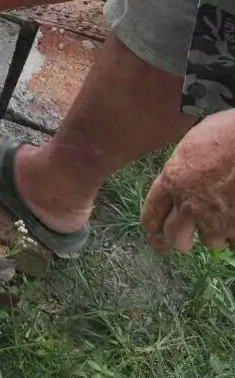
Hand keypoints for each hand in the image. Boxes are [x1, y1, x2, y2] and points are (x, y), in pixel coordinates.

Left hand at [141, 109, 234, 253]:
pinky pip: (233, 244)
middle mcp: (189, 205)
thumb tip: (185, 172)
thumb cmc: (227, 133)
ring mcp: (214, 220)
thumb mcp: (194, 144)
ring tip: (224, 216)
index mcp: (173, 180)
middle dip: (180, 238)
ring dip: (216, 233)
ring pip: (209, 241)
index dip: (152, 224)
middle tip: (187, 236)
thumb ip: (184, 167)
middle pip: (174, 237)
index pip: (152, 212)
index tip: (153, 232)